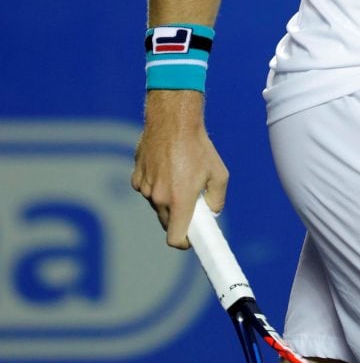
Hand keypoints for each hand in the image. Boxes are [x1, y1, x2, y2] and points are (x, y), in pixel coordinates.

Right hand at [131, 90, 228, 247]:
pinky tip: (166, 167)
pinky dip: (156, 185)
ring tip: (179, 176)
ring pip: (157, 205)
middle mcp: (158, 197)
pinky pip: (147, 190)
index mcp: (179, 200)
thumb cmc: (199, 146)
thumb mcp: (219, 174)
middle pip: (166, 223)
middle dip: (178, 218)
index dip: (184, 242)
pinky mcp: (136, 177)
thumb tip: (211, 213)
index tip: (191, 238)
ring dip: (167, 199)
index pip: (175, 238)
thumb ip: (217, 200)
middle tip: (190, 203)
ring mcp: (144, 188)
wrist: (173, 120)